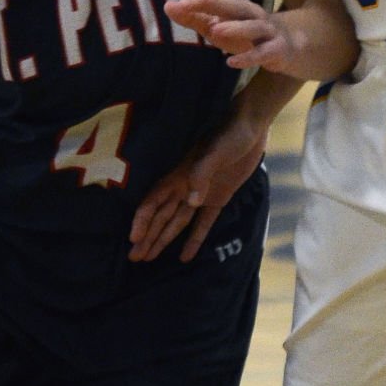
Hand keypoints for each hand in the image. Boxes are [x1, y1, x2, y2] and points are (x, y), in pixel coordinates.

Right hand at [129, 113, 266, 264]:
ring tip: (149, 258)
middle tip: (135, 258)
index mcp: (180, 175)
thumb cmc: (230, 134)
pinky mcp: (219, 198)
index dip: (142, 220)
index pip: (154, 201)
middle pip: (162, 216)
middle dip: (148, 237)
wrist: (251, 126)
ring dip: (164, 240)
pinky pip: (203, 223)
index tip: (134, 238)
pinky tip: (185, 256)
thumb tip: (191, 201)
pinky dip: (194, 240)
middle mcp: (185, 187)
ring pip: (177, 222)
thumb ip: (202, 174)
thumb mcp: (216, 151)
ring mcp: (201, 194)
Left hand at [166, 0, 297, 74]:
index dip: (196, 1)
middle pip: (234, 5)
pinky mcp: (277, 50)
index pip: (215, 0)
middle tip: (189, 5)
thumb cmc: (247, 35)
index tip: (176, 5)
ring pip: (253, 27)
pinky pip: (263, 53)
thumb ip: (194, 19)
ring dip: (235, 27)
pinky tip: (231, 62)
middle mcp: (252, 14)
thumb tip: (168, 7)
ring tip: (215, 30)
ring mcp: (267, 31)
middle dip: (213, 3)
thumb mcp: (220, 27)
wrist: (290, 46)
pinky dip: (248, 57)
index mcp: (237, 7)